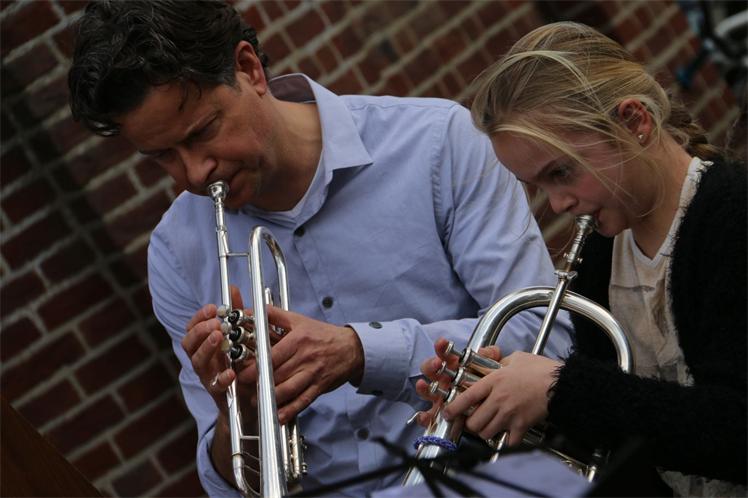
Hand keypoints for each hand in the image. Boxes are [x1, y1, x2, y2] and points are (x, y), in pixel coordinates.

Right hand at [182, 285, 247, 414]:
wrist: (247, 399)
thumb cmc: (240, 363)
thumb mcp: (238, 336)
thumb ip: (235, 314)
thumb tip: (233, 289)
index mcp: (204, 345)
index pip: (192, 328)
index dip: (199, 317)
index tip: (213, 308)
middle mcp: (202, 360)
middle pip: (189, 344)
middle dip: (201, 331)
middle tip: (216, 323)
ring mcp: (208, 376)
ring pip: (198, 362)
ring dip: (207, 348)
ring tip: (220, 337)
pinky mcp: (219, 393)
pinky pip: (216, 386)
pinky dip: (222, 378)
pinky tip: (231, 371)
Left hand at [238, 308, 363, 423]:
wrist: (352, 348)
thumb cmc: (323, 334)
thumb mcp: (299, 320)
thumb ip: (274, 315)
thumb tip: (253, 310)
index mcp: (299, 340)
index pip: (274, 355)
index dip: (257, 366)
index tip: (244, 373)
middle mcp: (306, 357)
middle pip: (279, 374)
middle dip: (260, 383)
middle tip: (245, 388)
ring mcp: (313, 373)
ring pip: (289, 389)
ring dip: (272, 398)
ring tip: (257, 401)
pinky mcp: (319, 386)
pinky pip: (303, 400)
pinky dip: (291, 410)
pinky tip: (279, 417)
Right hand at [413, 338, 501, 426]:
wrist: (488, 408)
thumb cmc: (483, 384)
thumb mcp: (491, 368)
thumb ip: (491, 356)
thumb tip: (488, 351)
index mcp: (453, 367)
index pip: (444, 354)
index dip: (442, 348)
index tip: (443, 343)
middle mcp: (443, 380)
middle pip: (430, 370)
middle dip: (431, 365)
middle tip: (437, 364)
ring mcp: (439, 396)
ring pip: (426, 390)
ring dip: (424, 387)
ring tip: (423, 385)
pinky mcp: (439, 414)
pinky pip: (428, 416)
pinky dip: (424, 417)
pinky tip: (424, 416)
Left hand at [443, 351, 559, 445]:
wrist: (562, 383)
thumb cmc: (540, 369)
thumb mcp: (516, 359)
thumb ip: (500, 363)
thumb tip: (492, 363)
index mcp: (494, 381)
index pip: (467, 397)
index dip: (453, 408)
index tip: (447, 413)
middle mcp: (498, 400)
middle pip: (474, 423)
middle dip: (472, 424)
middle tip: (476, 420)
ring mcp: (509, 414)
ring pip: (487, 433)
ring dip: (487, 432)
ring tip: (492, 426)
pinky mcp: (522, 426)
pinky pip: (507, 442)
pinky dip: (506, 441)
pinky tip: (509, 434)